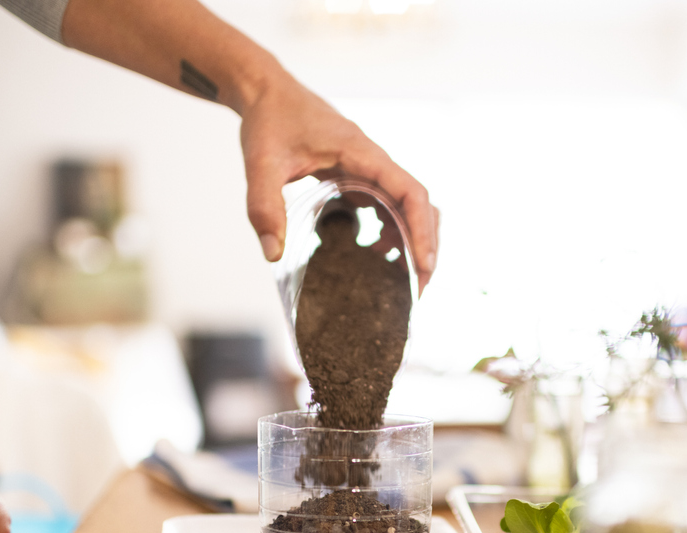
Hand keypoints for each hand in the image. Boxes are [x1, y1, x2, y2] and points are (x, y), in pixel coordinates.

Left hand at [239, 71, 439, 291]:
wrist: (265, 91)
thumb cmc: (268, 119)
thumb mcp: (261, 163)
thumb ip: (265, 208)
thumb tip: (272, 254)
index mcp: (361, 153)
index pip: (411, 193)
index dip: (422, 231)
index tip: (423, 266)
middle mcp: (373, 160)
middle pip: (419, 205)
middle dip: (425, 245)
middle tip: (418, 288)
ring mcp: (368, 167)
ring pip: (407, 206)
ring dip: (410, 239)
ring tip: (397, 276)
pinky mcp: (358, 174)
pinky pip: (387, 204)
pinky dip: (390, 229)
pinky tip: (373, 250)